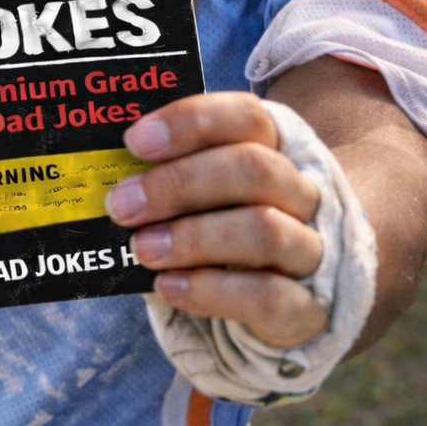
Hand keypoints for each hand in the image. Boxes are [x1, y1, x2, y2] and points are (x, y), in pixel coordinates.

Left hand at [108, 92, 327, 348]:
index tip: (134, 142)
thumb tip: (112, 178)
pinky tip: (168, 287)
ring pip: (265, 230)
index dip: (190, 123)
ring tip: (142, 248)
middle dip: (179, 184)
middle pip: (255, 168)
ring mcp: (313, 250)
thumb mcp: (204, 193)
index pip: (247, 117)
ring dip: (192, 237)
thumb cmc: (227, 229)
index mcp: (278, 148)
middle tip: (122, 205)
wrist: (288, 298)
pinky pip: (268, 297)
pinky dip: (210, 291)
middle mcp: (304, 192)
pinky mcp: (311, 308)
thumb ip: (170, 177)